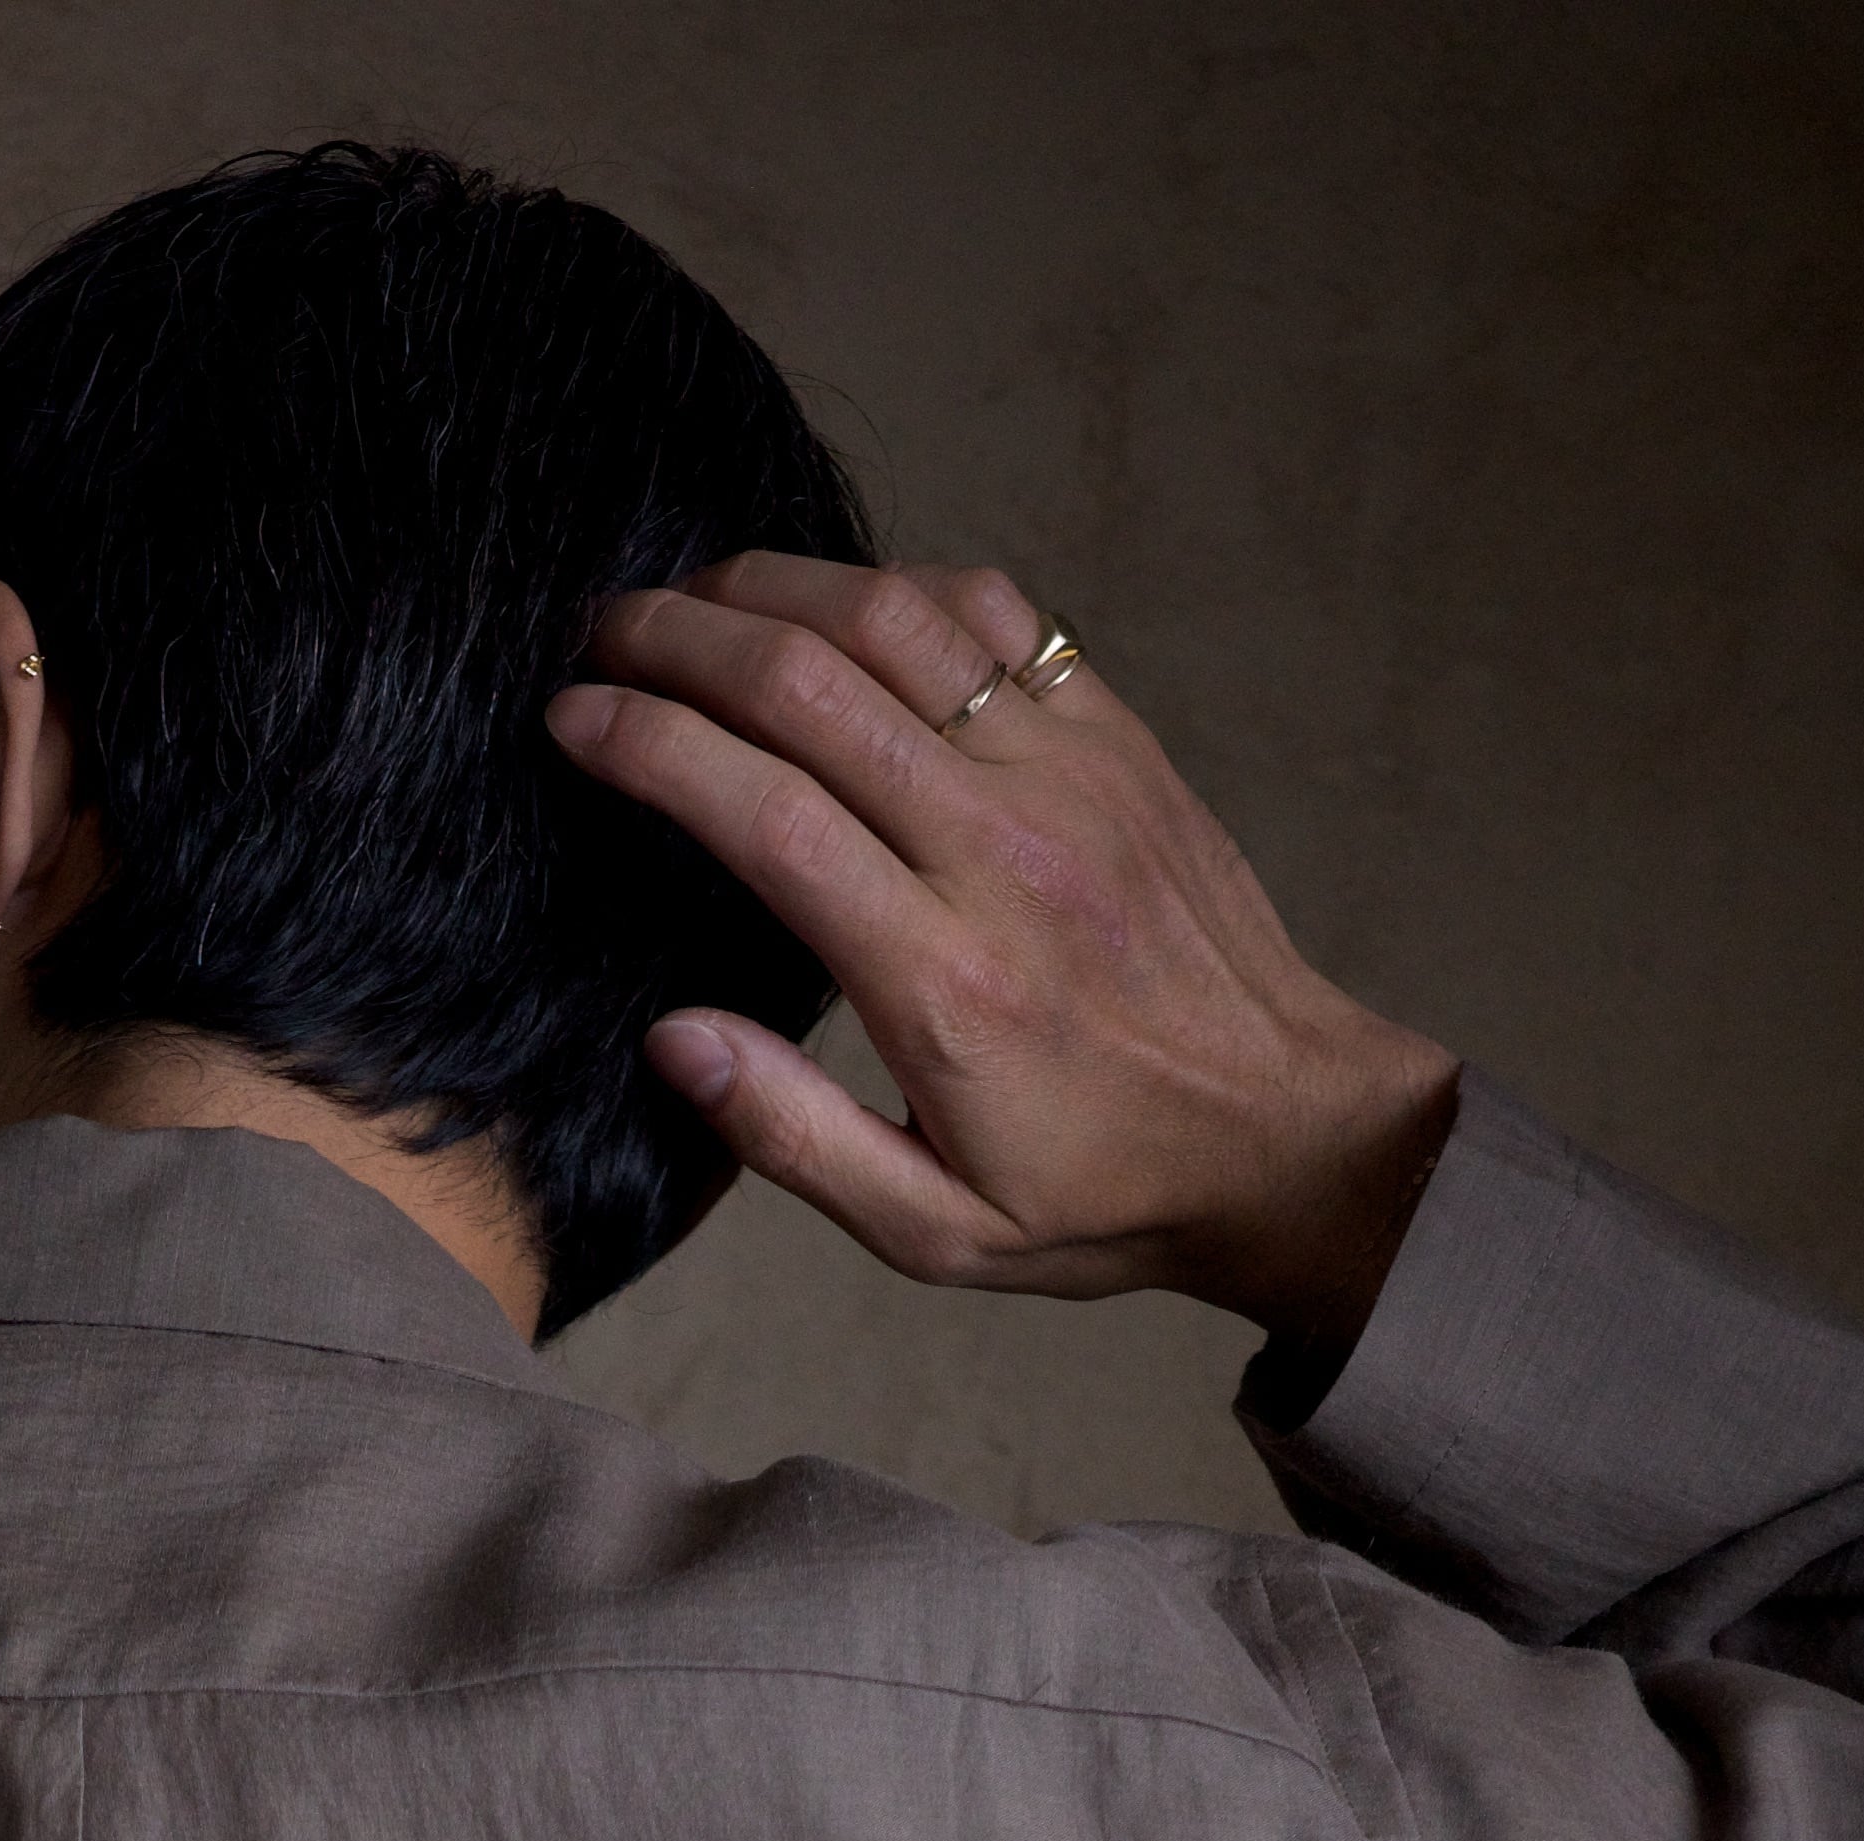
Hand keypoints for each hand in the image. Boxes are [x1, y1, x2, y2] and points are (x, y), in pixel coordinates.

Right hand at [548, 559, 1457, 1371]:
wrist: (1291, 1135)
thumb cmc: (1105, 1193)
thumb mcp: (935, 1231)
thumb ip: (792, 1138)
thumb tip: (672, 1040)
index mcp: (941, 982)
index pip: (763, 812)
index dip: (648, 745)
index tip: (572, 720)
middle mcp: (1002, 853)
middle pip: (810, 685)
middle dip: (681, 637)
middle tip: (604, 634)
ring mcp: (1069, 777)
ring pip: (895, 619)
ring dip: (776, 587)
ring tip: (696, 597)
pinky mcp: (1116, 738)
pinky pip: (994, 614)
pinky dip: (898, 586)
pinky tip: (840, 606)